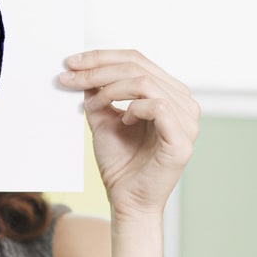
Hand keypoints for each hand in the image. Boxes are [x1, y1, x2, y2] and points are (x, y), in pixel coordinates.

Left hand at [57, 50, 199, 219]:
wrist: (126, 200)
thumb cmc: (119, 161)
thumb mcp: (102, 118)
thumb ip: (98, 92)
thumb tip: (81, 66)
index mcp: (168, 94)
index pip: (136, 60)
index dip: (101, 57)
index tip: (71, 62)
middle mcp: (184, 103)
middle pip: (139, 67)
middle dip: (98, 69)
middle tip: (69, 77)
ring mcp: (187, 122)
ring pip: (146, 83)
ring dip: (110, 89)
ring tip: (94, 105)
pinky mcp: (182, 140)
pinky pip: (158, 106)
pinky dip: (134, 107)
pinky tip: (123, 119)